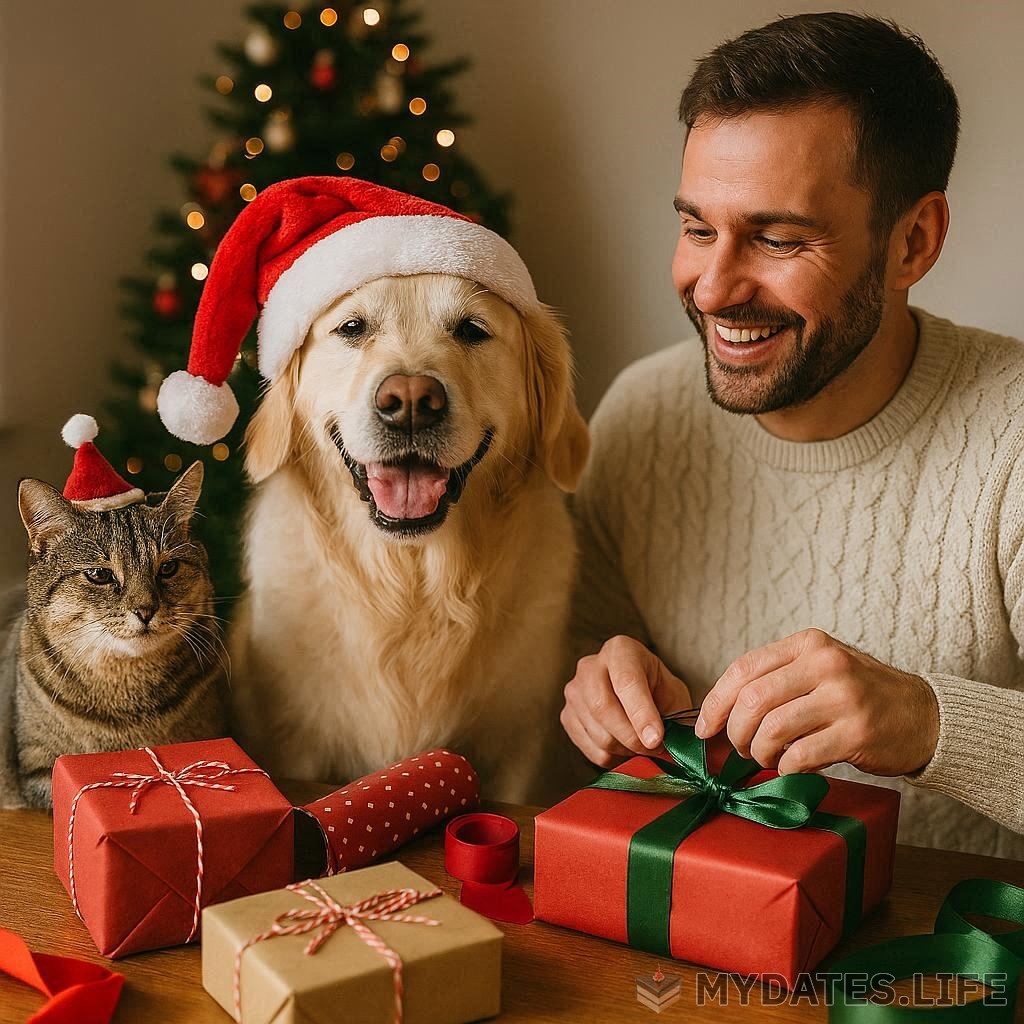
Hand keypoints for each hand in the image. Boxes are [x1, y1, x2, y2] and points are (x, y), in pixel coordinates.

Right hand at [561, 635, 692, 767]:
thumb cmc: (658, 691)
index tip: (656, 740)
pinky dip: (613, 757)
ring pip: (598, 733)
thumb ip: (673, 716)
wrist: (638, 695)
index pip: (626, 682)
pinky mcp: (567, 716)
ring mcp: (574, 691)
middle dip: (632, 737)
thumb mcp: (673, 694)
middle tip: (654, 749)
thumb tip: (667, 744)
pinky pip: (590, 748)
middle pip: (603, 708)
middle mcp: (590, 666)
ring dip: (626, 749)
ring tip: (642, 745)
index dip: (641, 714)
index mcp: (621, 650)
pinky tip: (625, 747)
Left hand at [695, 628, 939, 776]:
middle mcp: (825, 664)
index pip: (743, 669)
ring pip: (773, 728)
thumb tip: (721, 710)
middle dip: (736, 731)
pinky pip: (800, 756)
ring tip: (767, 757)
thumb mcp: (820, 669)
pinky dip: (787, 767)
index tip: (704, 727)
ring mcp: (843, 698)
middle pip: (753, 700)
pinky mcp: (856, 733)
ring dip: (760, 751)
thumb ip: (777, 679)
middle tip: (740, 748)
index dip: (716, 701)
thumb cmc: (861, 696)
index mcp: (808, 644)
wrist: (924, 717)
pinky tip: (792, 767)